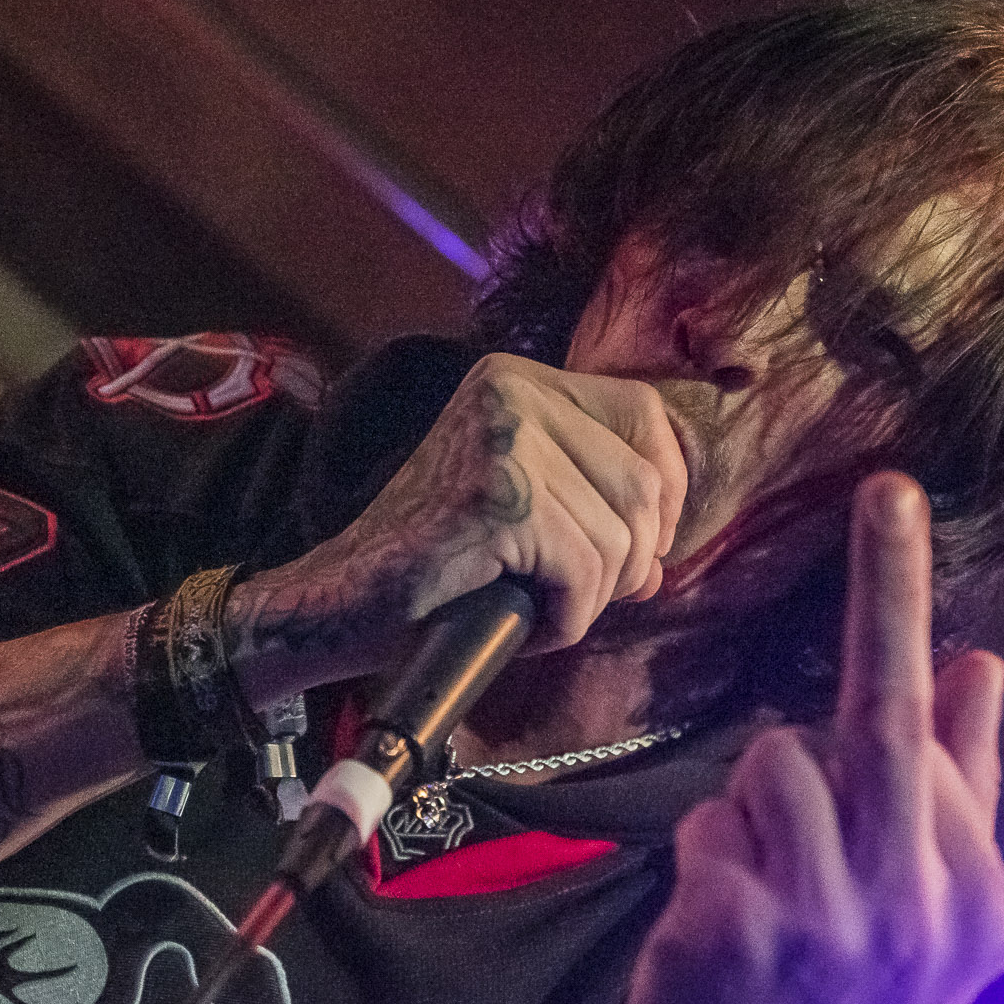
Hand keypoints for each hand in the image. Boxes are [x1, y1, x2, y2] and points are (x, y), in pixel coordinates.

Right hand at [237, 353, 688, 672]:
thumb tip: (659, 558)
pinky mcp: (499, 500)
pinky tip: (522, 623)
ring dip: (590, 598)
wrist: (339, 606)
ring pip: (620, 538)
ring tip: (532, 609)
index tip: (639, 546)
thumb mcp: (522, 509)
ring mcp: (503, 441)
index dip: (664, 488)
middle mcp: (511, 392)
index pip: (644, 413)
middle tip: (575, 596)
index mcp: (517, 379)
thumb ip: (593, 506)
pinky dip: (565, 621)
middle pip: (642, 484)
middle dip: (628, 559)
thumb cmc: (430, 569)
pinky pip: (584, 574)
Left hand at [622, 472, 1003, 1003]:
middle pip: (882, 727)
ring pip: (772, 765)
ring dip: (749, 806)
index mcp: (982, 902)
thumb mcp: (926, 914)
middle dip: (887, 591)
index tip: (893, 500)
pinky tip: (719, 924)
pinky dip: (704, 854)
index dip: (894, 651)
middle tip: (888, 489)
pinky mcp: (737, 933)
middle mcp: (919, 914)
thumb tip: (983, 664)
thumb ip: (960, 790)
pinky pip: (709, 826)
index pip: (933, 742)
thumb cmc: (838, 998)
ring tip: (761, 885)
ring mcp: (829, 927)